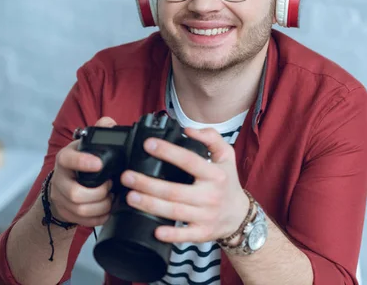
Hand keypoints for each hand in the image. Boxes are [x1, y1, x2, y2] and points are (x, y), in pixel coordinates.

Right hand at [49, 117, 116, 226]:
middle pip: (74, 193)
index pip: (67, 159)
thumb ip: (100, 131)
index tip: (99, 163)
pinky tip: (108, 211)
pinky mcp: (65, 213)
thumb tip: (109, 123)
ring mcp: (60, 198)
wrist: (64, 184)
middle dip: (98, 193)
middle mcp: (59, 179)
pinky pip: (82, 222)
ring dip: (100, 206)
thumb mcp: (88, 145)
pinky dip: (98, 218)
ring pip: (79, 209)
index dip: (82, 162)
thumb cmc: (82, 162)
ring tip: (111, 199)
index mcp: (65, 159)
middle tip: (111, 186)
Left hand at [120, 127, 249, 243]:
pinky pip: (184, 235)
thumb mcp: (226, 155)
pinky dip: (170, 234)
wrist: (239, 215)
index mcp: (214, 174)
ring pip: (174, 211)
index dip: (167, 152)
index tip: (148, 144)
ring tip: (130, 196)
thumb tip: (188, 130)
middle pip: (174, 190)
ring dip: (150, 205)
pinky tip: (154, 230)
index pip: (188, 161)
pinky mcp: (202, 233)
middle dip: (147, 184)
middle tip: (127, 176)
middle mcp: (210, 195)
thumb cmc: (227, 182)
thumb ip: (210, 137)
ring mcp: (206, 216)